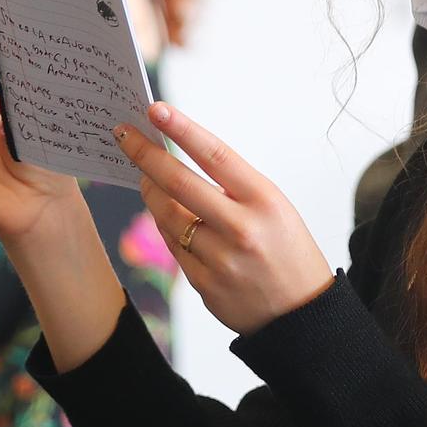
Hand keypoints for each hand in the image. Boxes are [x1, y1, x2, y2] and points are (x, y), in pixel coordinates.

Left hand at [117, 103, 333, 336]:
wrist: (302, 317)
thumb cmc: (287, 250)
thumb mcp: (275, 207)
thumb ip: (232, 186)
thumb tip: (180, 159)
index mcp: (264, 200)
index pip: (215, 155)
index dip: (182, 129)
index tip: (156, 109)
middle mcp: (241, 228)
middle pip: (179, 183)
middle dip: (144, 154)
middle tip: (123, 134)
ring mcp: (220, 259)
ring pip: (166, 215)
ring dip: (149, 190)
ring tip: (144, 175)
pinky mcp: (204, 284)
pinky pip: (171, 245)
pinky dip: (163, 225)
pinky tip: (163, 214)